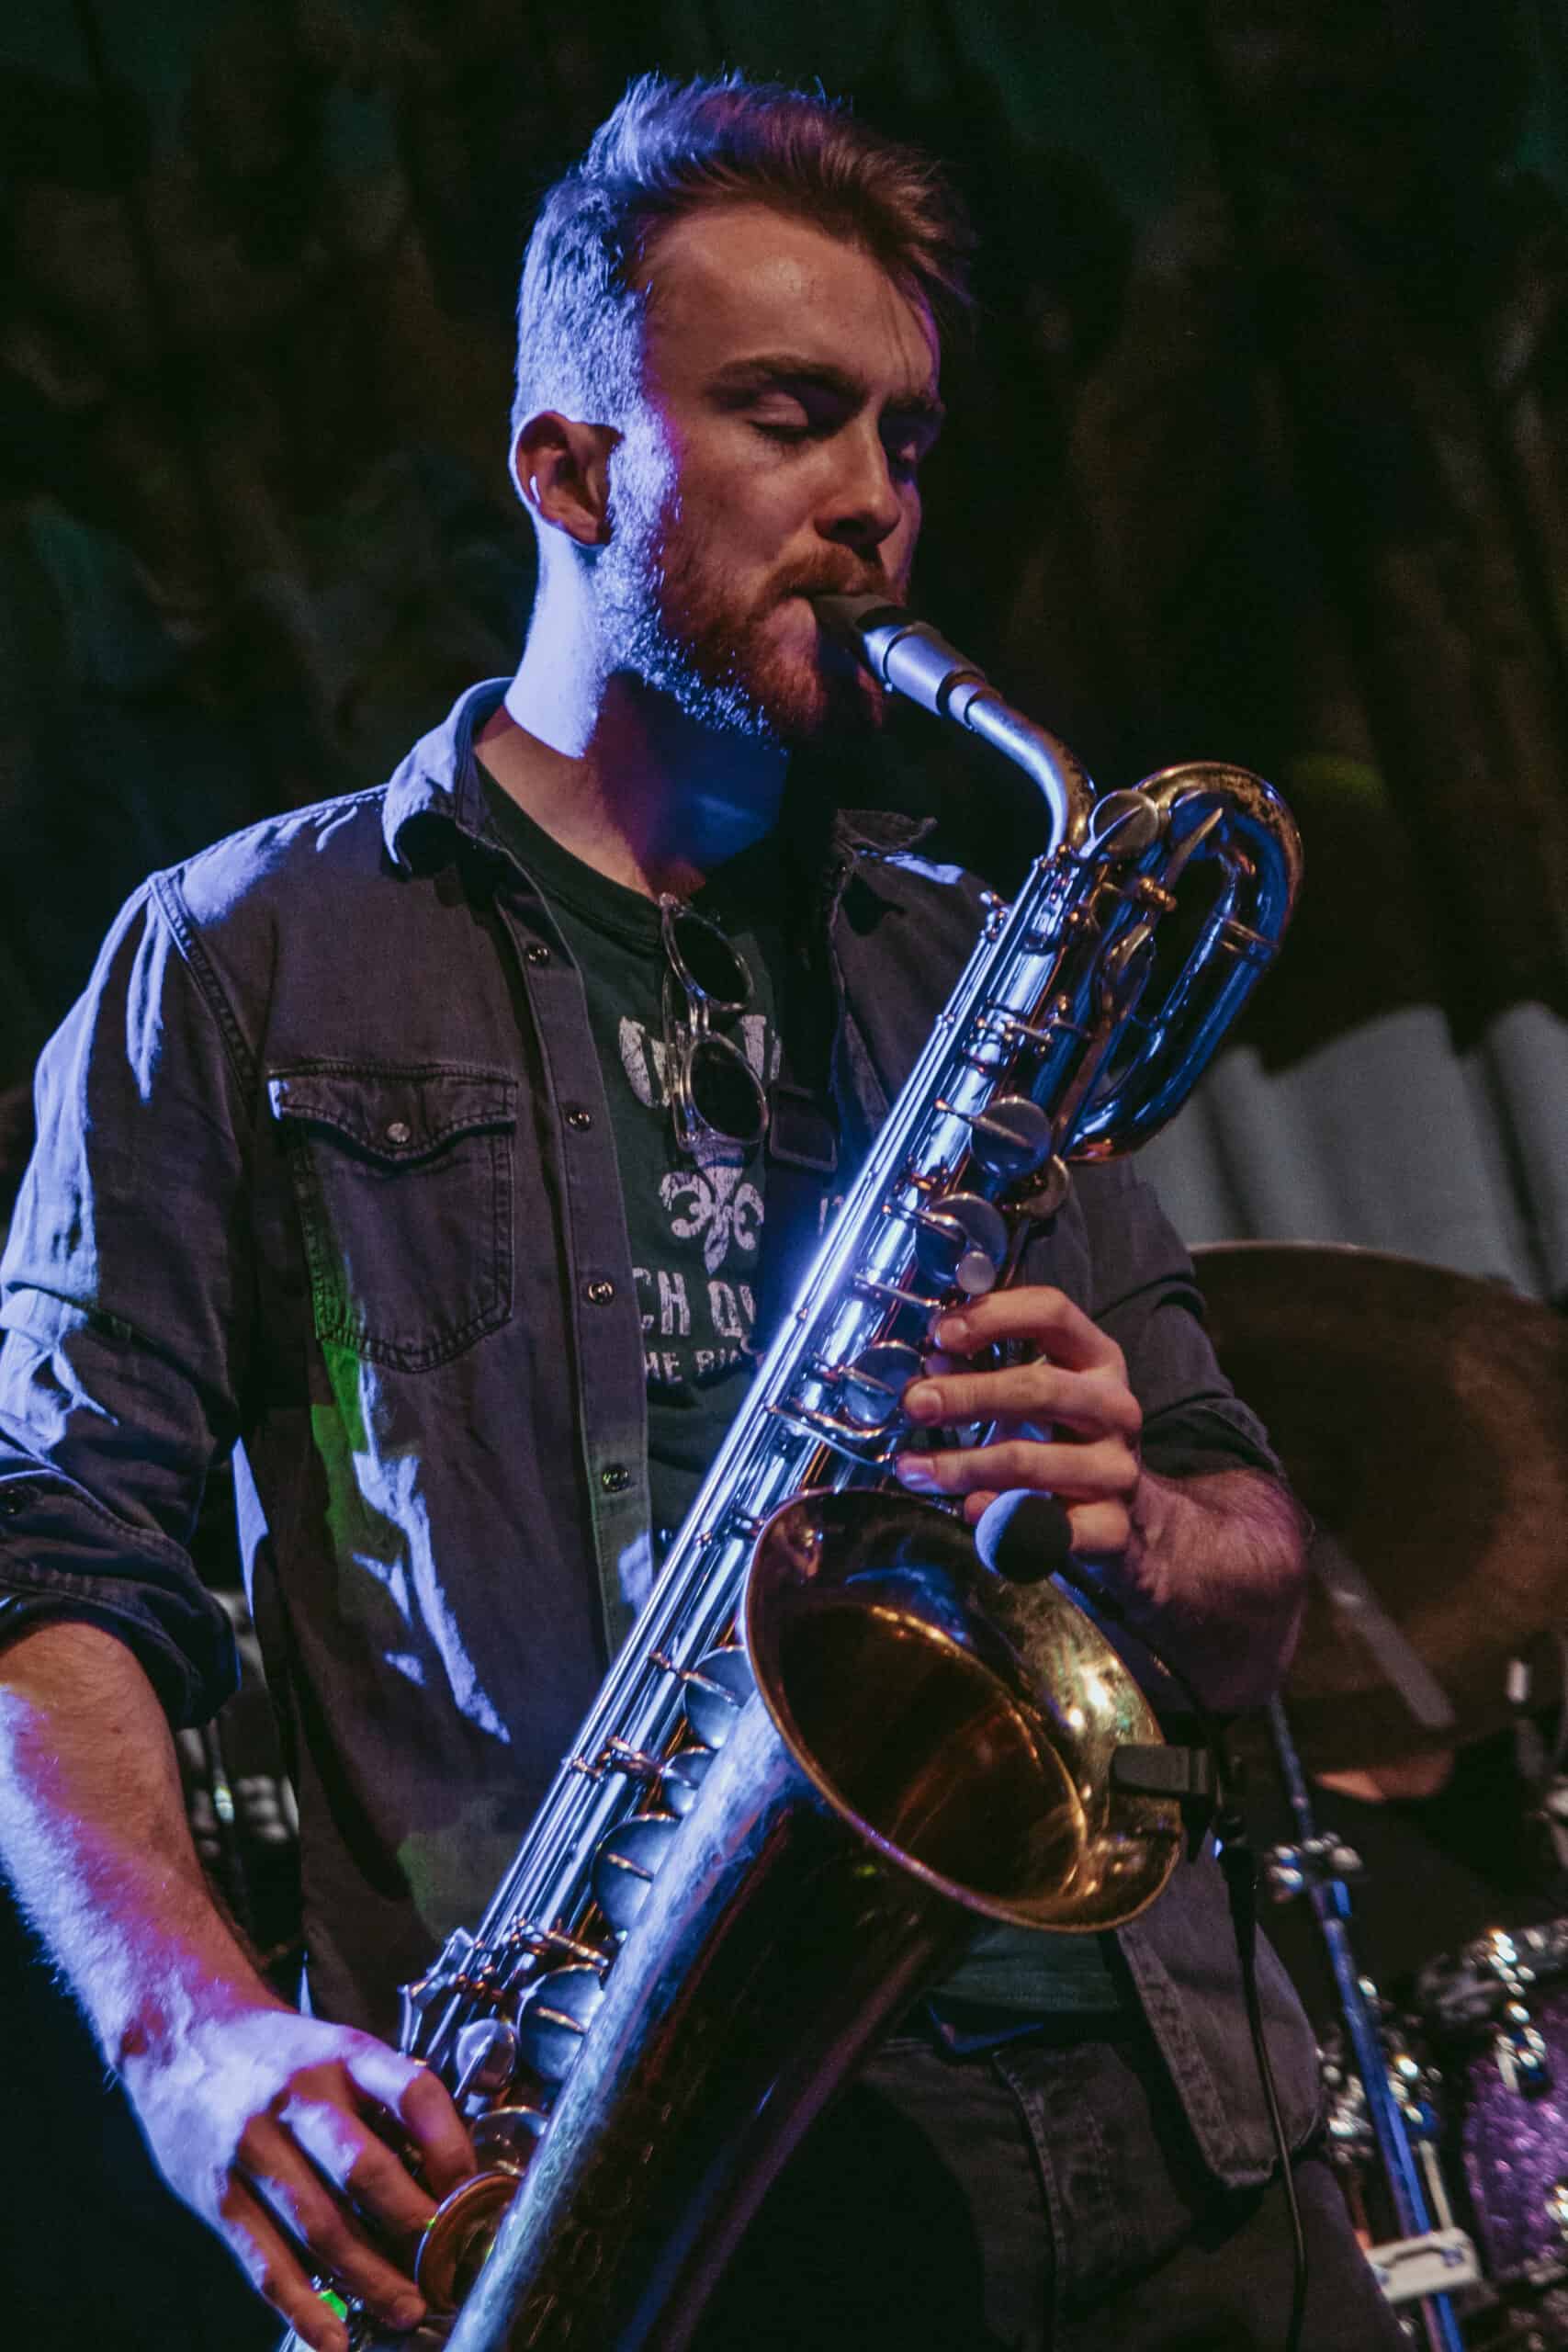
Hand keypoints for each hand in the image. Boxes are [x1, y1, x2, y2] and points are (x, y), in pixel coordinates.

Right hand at [122, 1993, 475, 2349]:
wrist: (180, 2033)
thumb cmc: (275, 2052)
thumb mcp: (336, 2047)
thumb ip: (384, 2098)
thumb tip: (447, 2167)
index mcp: (342, 2054)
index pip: (412, 2092)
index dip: (451, 2147)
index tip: (477, 2194)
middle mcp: (299, 2097)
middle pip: (365, 2169)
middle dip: (414, 2227)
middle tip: (448, 2267)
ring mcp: (253, 2147)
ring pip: (320, 2225)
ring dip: (370, 2279)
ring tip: (408, 2309)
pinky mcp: (217, 2194)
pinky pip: (265, 2260)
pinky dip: (303, 2306)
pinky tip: (334, 2338)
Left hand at [892, 1286, 1141, 1549]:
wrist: (1124, 1521)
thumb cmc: (1064, 1444)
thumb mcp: (1032, 1400)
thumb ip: (984, 1375)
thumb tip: (935, 1364)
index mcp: (1098, 1360)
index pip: (1053, 1312)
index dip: (994, 1315)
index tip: (940, 1335)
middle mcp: (1116, 1407)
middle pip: (1039, 1387)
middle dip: (967, 1395)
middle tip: (916, 1404)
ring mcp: (1117, 1469)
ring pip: (1028, 1460)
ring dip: (962, 1464)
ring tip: (914, 1470)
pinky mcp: (1110, 1526)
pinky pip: (1041, 1523)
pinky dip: (997, 1518)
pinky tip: (968, 1511)